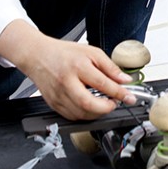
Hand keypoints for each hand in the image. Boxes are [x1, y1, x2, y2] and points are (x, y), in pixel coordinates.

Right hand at [0, 21, 135, 119]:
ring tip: (103, 103)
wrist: (37, 55)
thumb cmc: (64, 53)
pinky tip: (89, 106)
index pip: (102, 83)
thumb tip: (124, 81)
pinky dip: (84, 114)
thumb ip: (109, 67)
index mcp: (77, 66)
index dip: (119, 93)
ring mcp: (58, 95)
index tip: (130, 97)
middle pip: (88, 104)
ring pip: (80, 114)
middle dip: (106, 108)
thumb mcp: (91, 52)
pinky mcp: (53, 104)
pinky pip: (72, 116)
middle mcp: (66, 82)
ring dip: (97, 113)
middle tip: (114, 103)